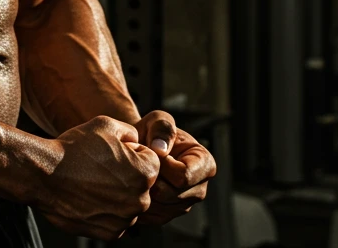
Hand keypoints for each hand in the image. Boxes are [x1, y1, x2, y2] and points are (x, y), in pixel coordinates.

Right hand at [36, 115, 160, 239]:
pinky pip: (118, 220)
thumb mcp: (106, 124)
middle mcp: (140, 200)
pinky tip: (90, 198)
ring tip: (93, 182)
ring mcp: (125, 219)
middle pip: (143, 185)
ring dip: (118, 194)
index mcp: (144, 173)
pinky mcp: (110, 233)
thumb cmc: (74, 148)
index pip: (151, 161)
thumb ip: (131, 131)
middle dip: (128, 175)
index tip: (113, 153)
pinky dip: (107, 211)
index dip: (133, 153)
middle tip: (102, 168)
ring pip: (130, 203)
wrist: (44, 175)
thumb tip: (137, 142)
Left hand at [131, 110, 216, 225]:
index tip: (151, 154)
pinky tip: (133, 186)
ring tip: (136, 173)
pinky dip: (139, 202)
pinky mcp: (168, 216)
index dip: (163, 166)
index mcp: (205, 164)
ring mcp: (184, 204)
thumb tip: (160, 150)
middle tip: (138, 165)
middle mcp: (199, 188)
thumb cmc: (151, 132)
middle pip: (171, 196)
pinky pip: (151, 216)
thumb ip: (161, 128)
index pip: (184, 176)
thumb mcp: (157, 120)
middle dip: (151, 180)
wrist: (139, 148)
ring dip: (143, 191)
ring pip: (160, 208)